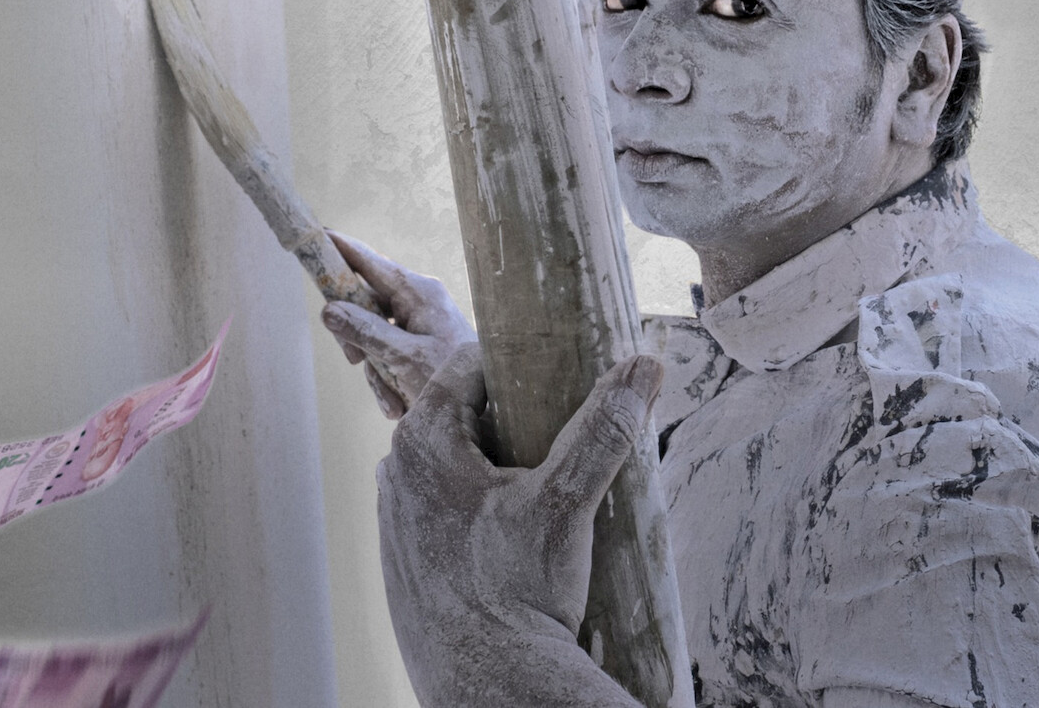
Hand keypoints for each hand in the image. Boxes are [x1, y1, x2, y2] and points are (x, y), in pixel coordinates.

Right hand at [321, 230, 477, 418]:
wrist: (489, 409)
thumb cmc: (453, 378)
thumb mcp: (404, 358)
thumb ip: (365, 332)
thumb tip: (328, 310)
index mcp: (418, 292)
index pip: (369, 261)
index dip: (339, 248)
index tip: (315, 234)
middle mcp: (417, 300)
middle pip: (363, 303)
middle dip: (355, 338)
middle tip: (353, 360)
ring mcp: (417, 321)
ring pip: (370, 334)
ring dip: (375, 370)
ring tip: (392, 401)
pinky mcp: (417, 342)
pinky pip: (386, 353)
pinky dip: (387, 380)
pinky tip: (398, 404)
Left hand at [377, 345, 660, 705]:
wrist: (488, 686)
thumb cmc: (518, 588)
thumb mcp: (568, 500)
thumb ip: (604, 428)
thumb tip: (644, 365)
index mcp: (423, 441)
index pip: (469, 366)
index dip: (518, 363)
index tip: (558, 375)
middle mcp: (395, 473)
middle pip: (461, 418)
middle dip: (512, 420)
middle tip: (563, 435)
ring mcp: (394, 520)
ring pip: (452, 468)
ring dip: (494, 469)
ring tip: (545, 488)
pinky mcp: (404, 561)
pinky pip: (441, 513)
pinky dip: (476, 511)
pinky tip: (514, 536)